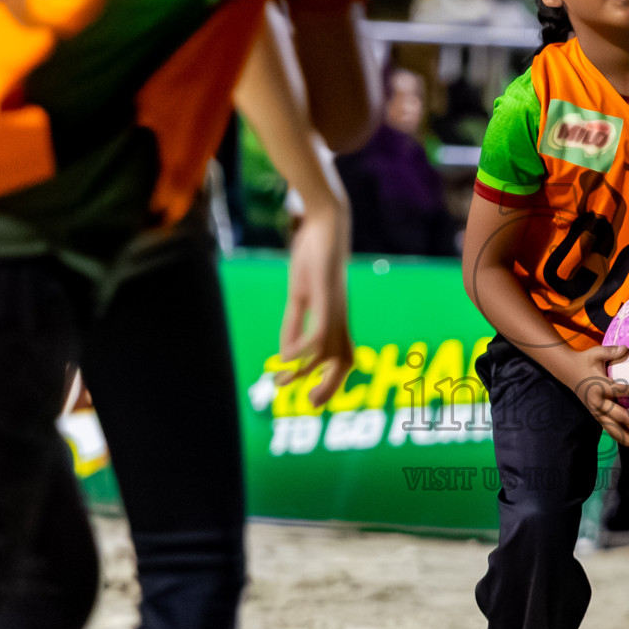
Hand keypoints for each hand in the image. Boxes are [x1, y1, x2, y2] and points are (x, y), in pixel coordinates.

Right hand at [277, 215, 352, 405]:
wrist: (324, 223)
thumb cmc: (313, 256)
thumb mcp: (300, 295)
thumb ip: (294, 323)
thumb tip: (286, 353)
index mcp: (336, 318)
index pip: (343, 357)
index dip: (332, 380)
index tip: (310, 396)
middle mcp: (340, 317)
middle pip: (345, 361)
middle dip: (329, 387)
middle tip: (308, 405)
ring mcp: (335, 307)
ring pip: (332, 351)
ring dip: (308, 372)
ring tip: (283, 382)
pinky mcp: (326, 294)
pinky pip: (318, 330)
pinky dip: (303, 349)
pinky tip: (285, 356)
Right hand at [557, 344, 628, 452]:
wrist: (567, 370)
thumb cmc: (584, 360)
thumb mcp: (596, 353)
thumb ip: (611, 351)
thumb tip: (627, 348)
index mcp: (599, 387)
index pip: (621, 391)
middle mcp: (598, 404)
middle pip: (620, 418)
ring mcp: (597, 413)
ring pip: (615, 432)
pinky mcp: (597, 418)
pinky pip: (612, 432)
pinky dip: (624, 440)